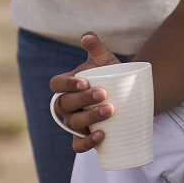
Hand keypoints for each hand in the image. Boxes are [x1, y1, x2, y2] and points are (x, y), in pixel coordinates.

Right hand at [49, 32, 120, 153]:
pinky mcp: (83, 138)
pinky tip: (102, 135)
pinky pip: (78, 145)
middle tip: (103, 94)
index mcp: (67, 86)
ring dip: (90, 118)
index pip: (56, 85)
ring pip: (73, 124)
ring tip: (110, 110)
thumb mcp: (104, 60)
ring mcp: (74, 123)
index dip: (67, 85)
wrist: (127, 96)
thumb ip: (96, 47)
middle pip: (64, 105)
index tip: (85, 82)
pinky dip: (87, 142)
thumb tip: (87, 37)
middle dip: (83, 99)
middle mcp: (66, 106)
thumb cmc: (110, 76)